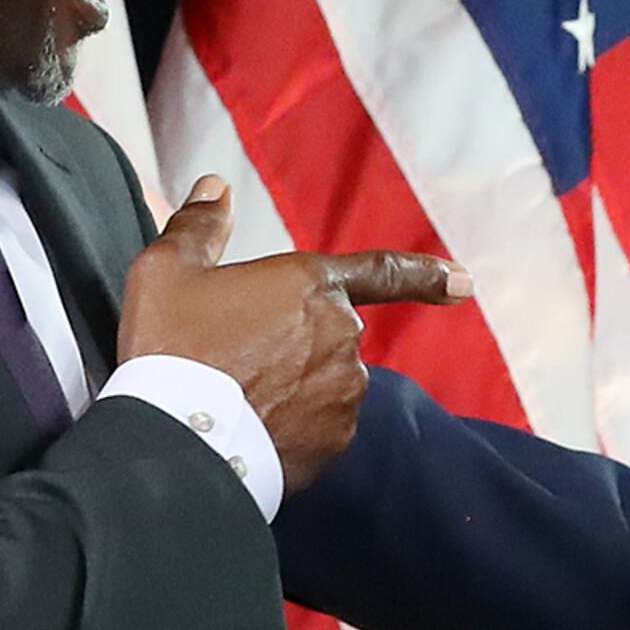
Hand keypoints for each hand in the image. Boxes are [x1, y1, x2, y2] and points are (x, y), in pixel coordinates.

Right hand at [117, 178, 467, 489]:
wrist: (173, 440)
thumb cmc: (168, 348)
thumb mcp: (166, 270)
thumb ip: (200, 225)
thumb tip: (216, 188)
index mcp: (309, 282)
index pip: (380, 272)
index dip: (426, 275)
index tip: (463, 283)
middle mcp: (341, 335)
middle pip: (325, 335)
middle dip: (290, 346)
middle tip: (231, 361)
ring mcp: (344, 391)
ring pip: (323, 383)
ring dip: (292, 387)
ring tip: (234, 398)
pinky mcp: (335, 441)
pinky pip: (318, 428)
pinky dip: (291, 428)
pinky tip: (248, 430)